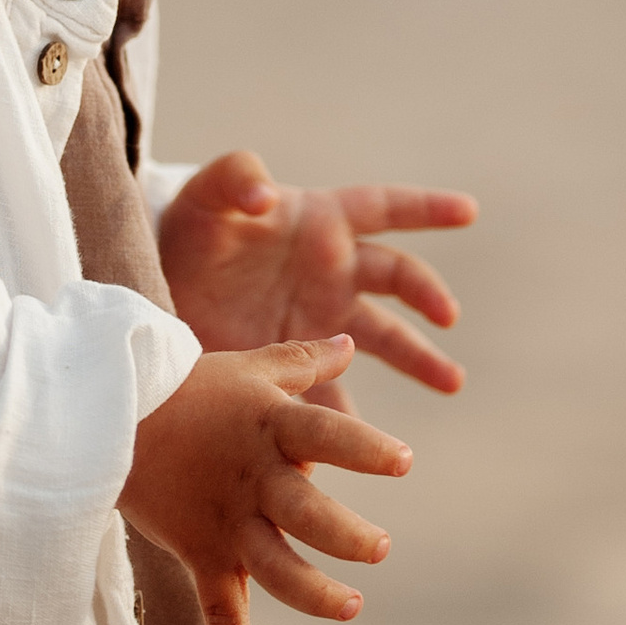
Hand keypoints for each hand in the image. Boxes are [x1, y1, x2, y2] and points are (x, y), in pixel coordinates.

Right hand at [120, 333, 410, 624]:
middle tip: (379, 549)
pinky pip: (217, 610)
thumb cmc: (186, 386)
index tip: (403, 461)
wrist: (107, 418)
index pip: (326, 434)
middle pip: (305, 512)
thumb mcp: (249, 368)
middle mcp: (253, 478)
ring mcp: (226, 521)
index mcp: (270, 427)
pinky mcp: (201, 554)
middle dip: (343, 534)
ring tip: (350, 607)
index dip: (364, 448)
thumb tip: (350, 344)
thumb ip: (304, 361)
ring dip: (312, 592)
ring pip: (273, 567)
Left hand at [157, 154, 477, 398]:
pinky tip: (368, 444)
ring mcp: (319, 320)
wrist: (156, 289)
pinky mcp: (297, 364)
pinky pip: (333, 394)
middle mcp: (331, 272)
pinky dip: (349, 419)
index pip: (384, 208)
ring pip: (381, 339)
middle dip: (428, 295)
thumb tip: (265, 196)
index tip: (469, 211)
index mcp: (320, 223)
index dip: (425, 207)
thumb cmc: (188, 227)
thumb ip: (235, 180)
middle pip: (395, 279)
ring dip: (419, 357)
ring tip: (452, 382)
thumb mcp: (205, 196)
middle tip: (448, 318)